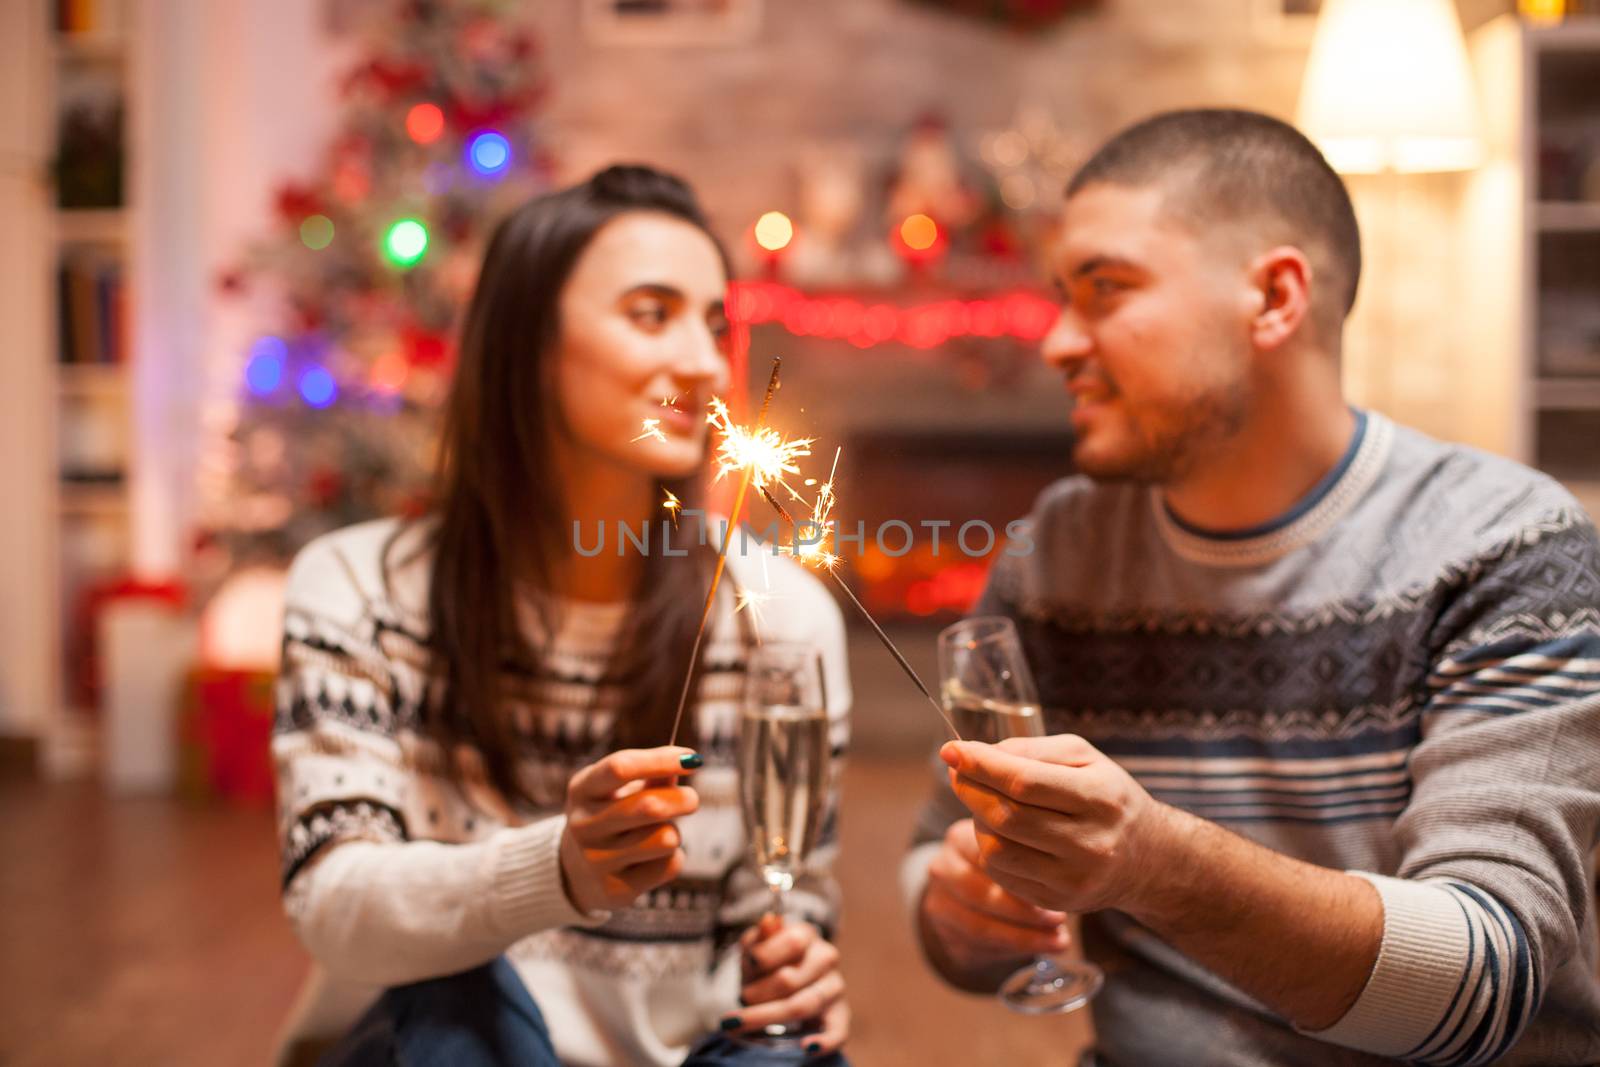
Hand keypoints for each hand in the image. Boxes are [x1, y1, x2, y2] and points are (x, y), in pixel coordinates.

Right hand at [560, 747, 700, 914]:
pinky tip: (652, 859)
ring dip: (674, 832)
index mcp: (582, 790)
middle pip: (650, 807)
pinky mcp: (616, 890)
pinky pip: (669, 866)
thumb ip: (650, 776)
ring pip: (665, 839)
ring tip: (661, 833)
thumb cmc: (608, 816)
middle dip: (682, 799)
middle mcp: (584, 825)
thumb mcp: (617, 790)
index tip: (692, 758)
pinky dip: (672, 859)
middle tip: (691, 799)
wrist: (576, 872)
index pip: (621, 768)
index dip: (661, 760)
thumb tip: (686, 762)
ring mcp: (597, 861)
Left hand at [721, 914, 848, 1056]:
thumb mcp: (755, 946)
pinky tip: (808, 1047)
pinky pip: (838, 1032)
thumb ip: (759, 936)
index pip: (794, 942)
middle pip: (790, 980)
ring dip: (766, 1015)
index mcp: (807, 935)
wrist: (779, 984)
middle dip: (757, 993)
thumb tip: (768, 921)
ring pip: (803, 1005)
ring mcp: (834, 988)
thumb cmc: (765, 964)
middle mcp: (826, 959)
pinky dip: (824, 1041)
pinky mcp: (839, 1015)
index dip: (766, 955)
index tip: (748, 964)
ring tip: (740, 1022)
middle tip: (741, 997)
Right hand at [919, 819, 1070, 977]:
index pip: (986, 857)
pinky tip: (1044, 948)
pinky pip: (980, 949)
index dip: (1022, 874)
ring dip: (1024, 937)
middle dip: (1023, 911)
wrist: (967, 894)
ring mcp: (938, 903)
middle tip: (1059, 919)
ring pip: (980, 927)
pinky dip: (1016, 951)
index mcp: (958, 839)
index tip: (1057, 887)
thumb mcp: (1011, 852)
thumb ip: (1028, 861)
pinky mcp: (945, 935)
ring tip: (1059, 940)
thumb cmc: (1001, 866)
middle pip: (980, 894)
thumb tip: (1066, 886)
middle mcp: (942, 869)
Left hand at [941, 734, 1170, 915]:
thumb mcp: (1082, 758)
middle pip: (1006, 817)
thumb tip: (974, 756)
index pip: (1025, 782)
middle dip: (971, 790)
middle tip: (959, 773)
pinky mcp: (1059, 902)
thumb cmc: (1107, 795)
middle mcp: (1090, 843)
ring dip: (977, 820)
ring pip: (997, 850)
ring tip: (985, 803)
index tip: (951, 750)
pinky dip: (989, 848)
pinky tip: (999, 831)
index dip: (980, 765)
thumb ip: (1031, 750)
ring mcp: (1074, 879)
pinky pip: (1002, 875)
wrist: (1148, 857)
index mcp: (1100, 798)